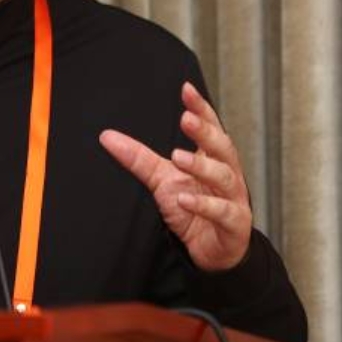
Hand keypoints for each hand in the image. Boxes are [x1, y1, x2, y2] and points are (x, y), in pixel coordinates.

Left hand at [99, 82, 251, 271]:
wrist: (210, 251)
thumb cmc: (191, 209)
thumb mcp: (162, 179)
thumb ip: (138, 158)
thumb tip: (106, 137)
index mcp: (212, 159)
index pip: (211, 128)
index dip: (201, 109)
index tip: (187, 89)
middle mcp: (228, 174)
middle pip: (223, 147)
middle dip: (205, 132)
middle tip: (186, 118)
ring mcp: (234, 199)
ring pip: (224, 177)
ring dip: (201, 166)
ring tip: (178, 157)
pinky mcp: (234, 225)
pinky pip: (223, 212)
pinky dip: (204, 205)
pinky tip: (184, 199)